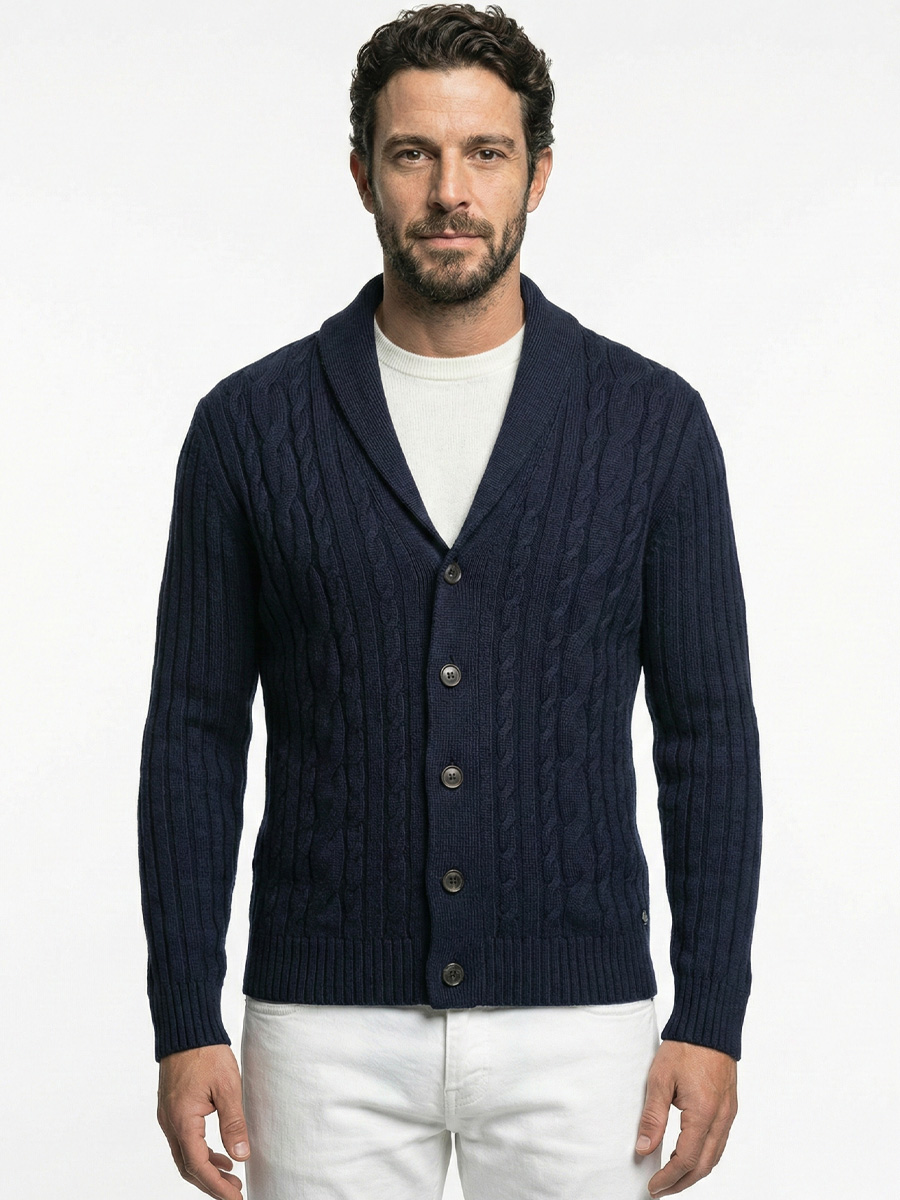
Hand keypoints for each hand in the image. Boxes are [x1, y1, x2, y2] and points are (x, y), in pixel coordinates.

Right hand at [157, 1043, 250, 1197]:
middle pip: (188, 1167)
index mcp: (183, 1120)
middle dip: (211, 1183)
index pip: (198, 1166)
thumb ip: (234, 1123)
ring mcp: (168, 1116)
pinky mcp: (171, 1109)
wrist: (186, 1029)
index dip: (216, 1186)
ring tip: (231, 1176)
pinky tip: (219, 1152)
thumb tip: (242, 1156)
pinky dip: (200, 1152)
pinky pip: (183, 1141)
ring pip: (184, 1155)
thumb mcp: (228, 1087)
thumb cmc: (206, 1053)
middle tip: (235, 1191)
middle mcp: (170, 1123)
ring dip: (206, 1169)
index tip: (235, 1197)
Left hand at [635, 1039, 737, 1196]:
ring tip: (672, 1178)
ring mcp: (728, 1114)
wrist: (709, 1025)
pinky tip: (690, 1155)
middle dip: (681, 1183)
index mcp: (703, 1114)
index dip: (668, 1178)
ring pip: (714, 1157)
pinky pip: (719, 1142)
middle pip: (704, 1166)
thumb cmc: (685, 1047)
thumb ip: (653, 1117)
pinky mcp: (729, 1107)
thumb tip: (643, 1149)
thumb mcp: (660, 1080)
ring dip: (694, 1172)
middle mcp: (721, 1119)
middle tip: (660, 1189)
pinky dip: (704, 1156)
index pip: (686, 1161)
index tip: (652, 1187)